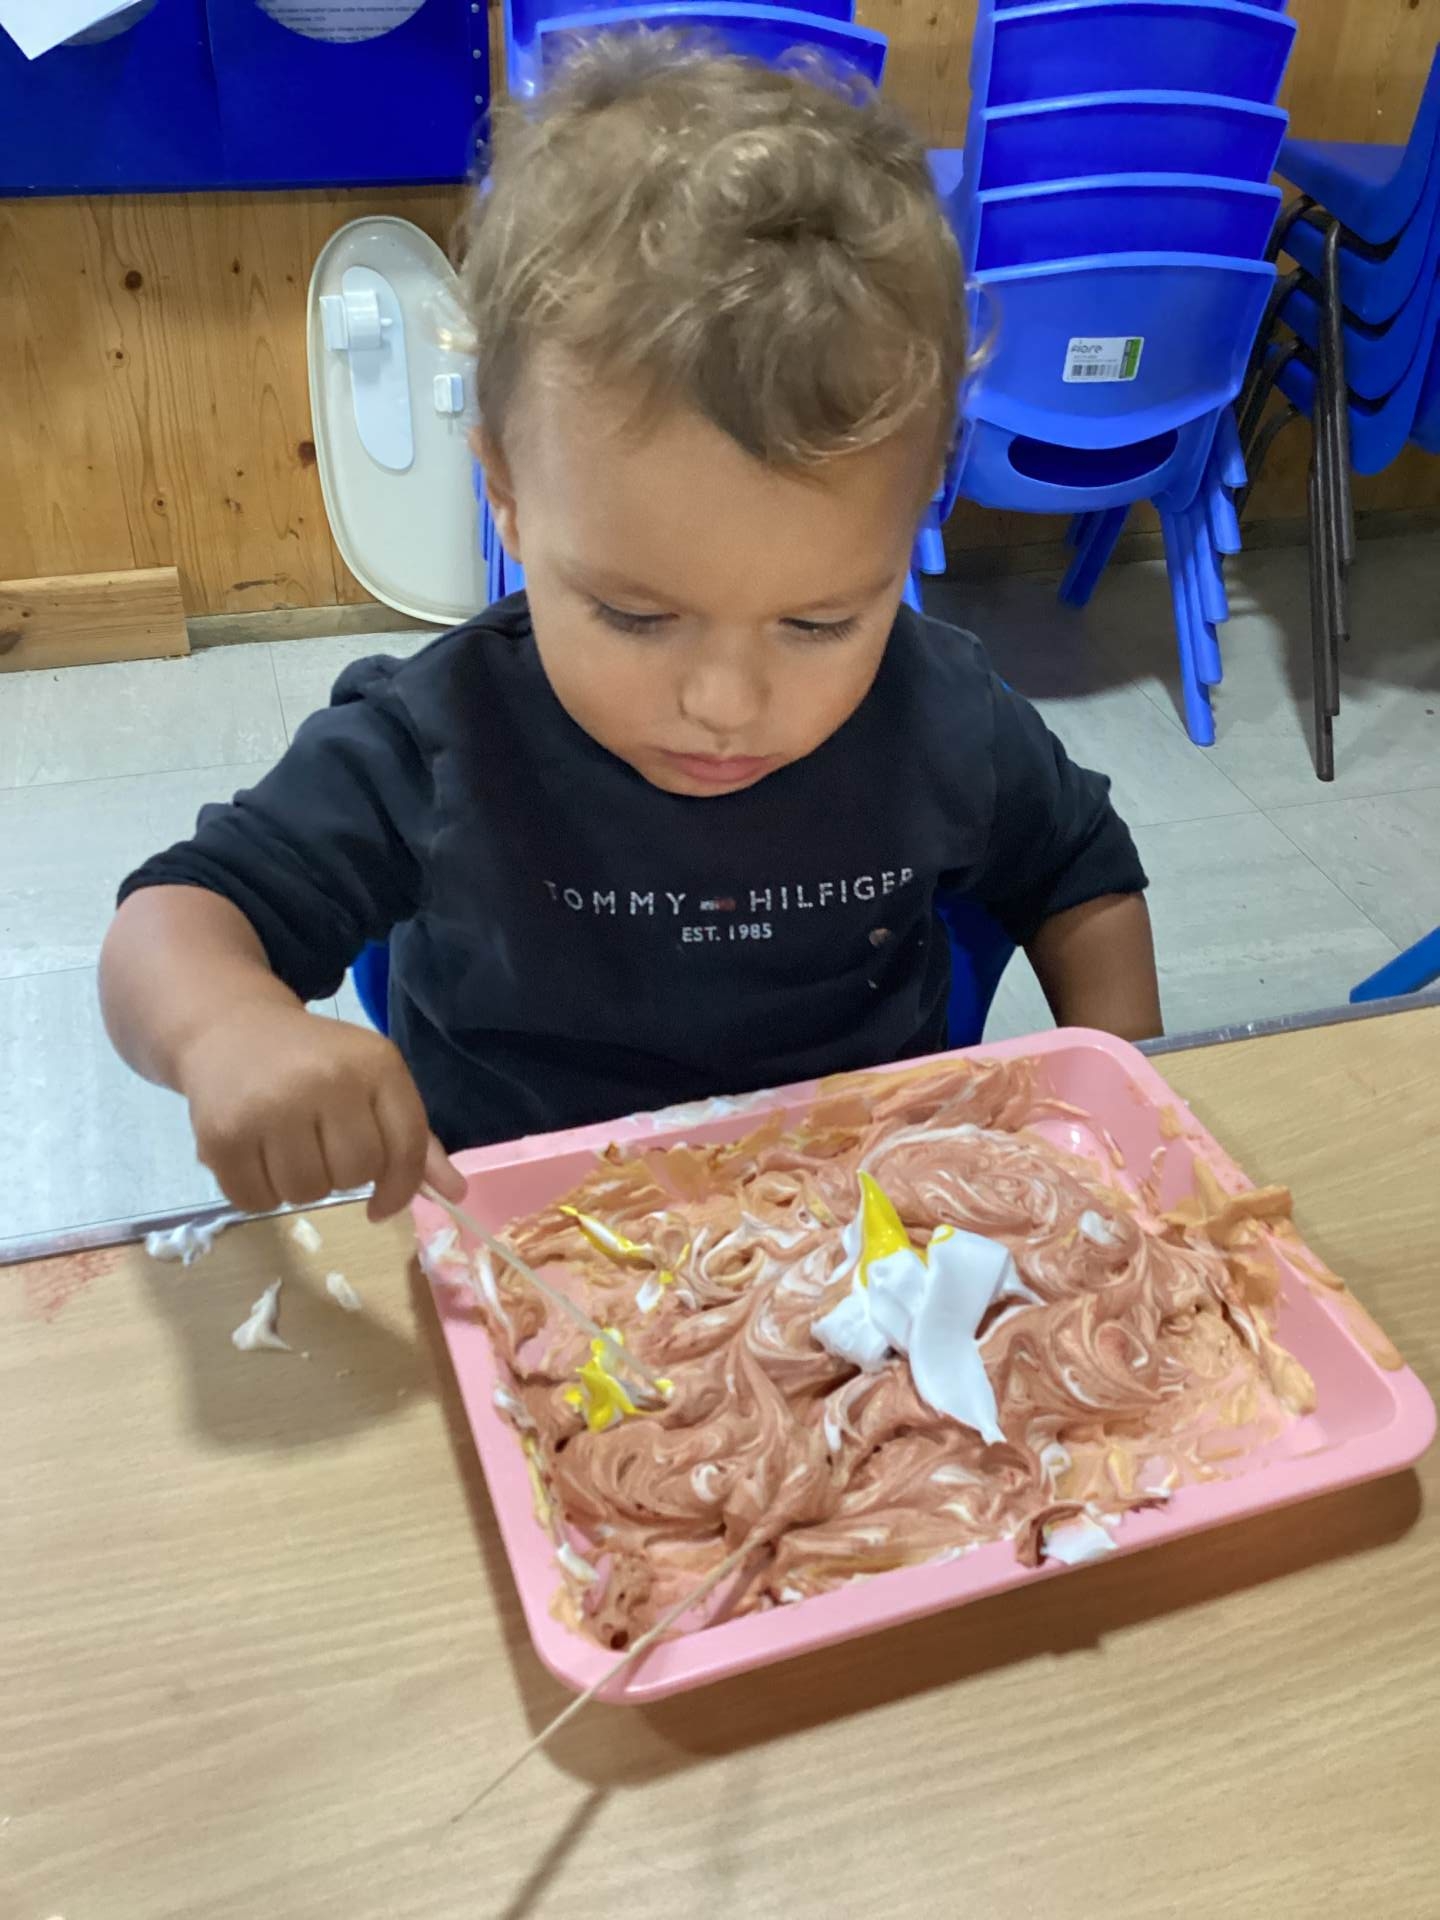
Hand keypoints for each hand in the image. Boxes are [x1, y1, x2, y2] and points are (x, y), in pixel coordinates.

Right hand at [175, 1003, 466, 1221]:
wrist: (229, 1028)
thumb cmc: (314, 1061)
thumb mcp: (373, 1082)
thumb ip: (415, 1139)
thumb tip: (456, 1194)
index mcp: (375, 1063)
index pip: (407, 1147)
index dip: (402, 1187)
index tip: (382, 1203)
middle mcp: (326, 1080)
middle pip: (355, 1174)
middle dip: (343, 1176)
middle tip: (321, 1146)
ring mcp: (271, 1107)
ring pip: (306, 1194)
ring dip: (300, 1186)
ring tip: (287, 1147)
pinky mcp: (222, 1135)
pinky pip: (256, 1202)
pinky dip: (260, 1193)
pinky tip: (256, 1155)